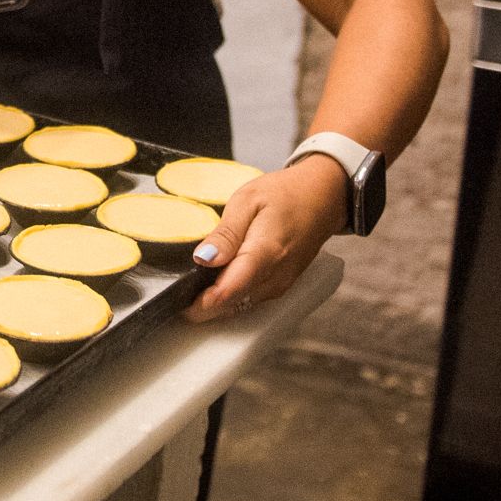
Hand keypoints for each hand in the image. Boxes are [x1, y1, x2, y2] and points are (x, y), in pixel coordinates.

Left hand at [184, 154, 348, 322]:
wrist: (323, 197)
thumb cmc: (285, 194)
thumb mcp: (247, 200)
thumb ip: (225, 233)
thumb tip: (202, 259)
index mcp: (266, 253)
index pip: (230, 291)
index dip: (202, 303)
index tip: (179, 301)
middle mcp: (275, 277)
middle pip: (232, 304)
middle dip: (202, 306)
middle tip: (177, 294)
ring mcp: (280, 285)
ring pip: (239, 306)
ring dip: (215, 303)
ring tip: (192, 287)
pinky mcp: (280, 287)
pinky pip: (249, 300)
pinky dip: (230, 296)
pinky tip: (216, 283)